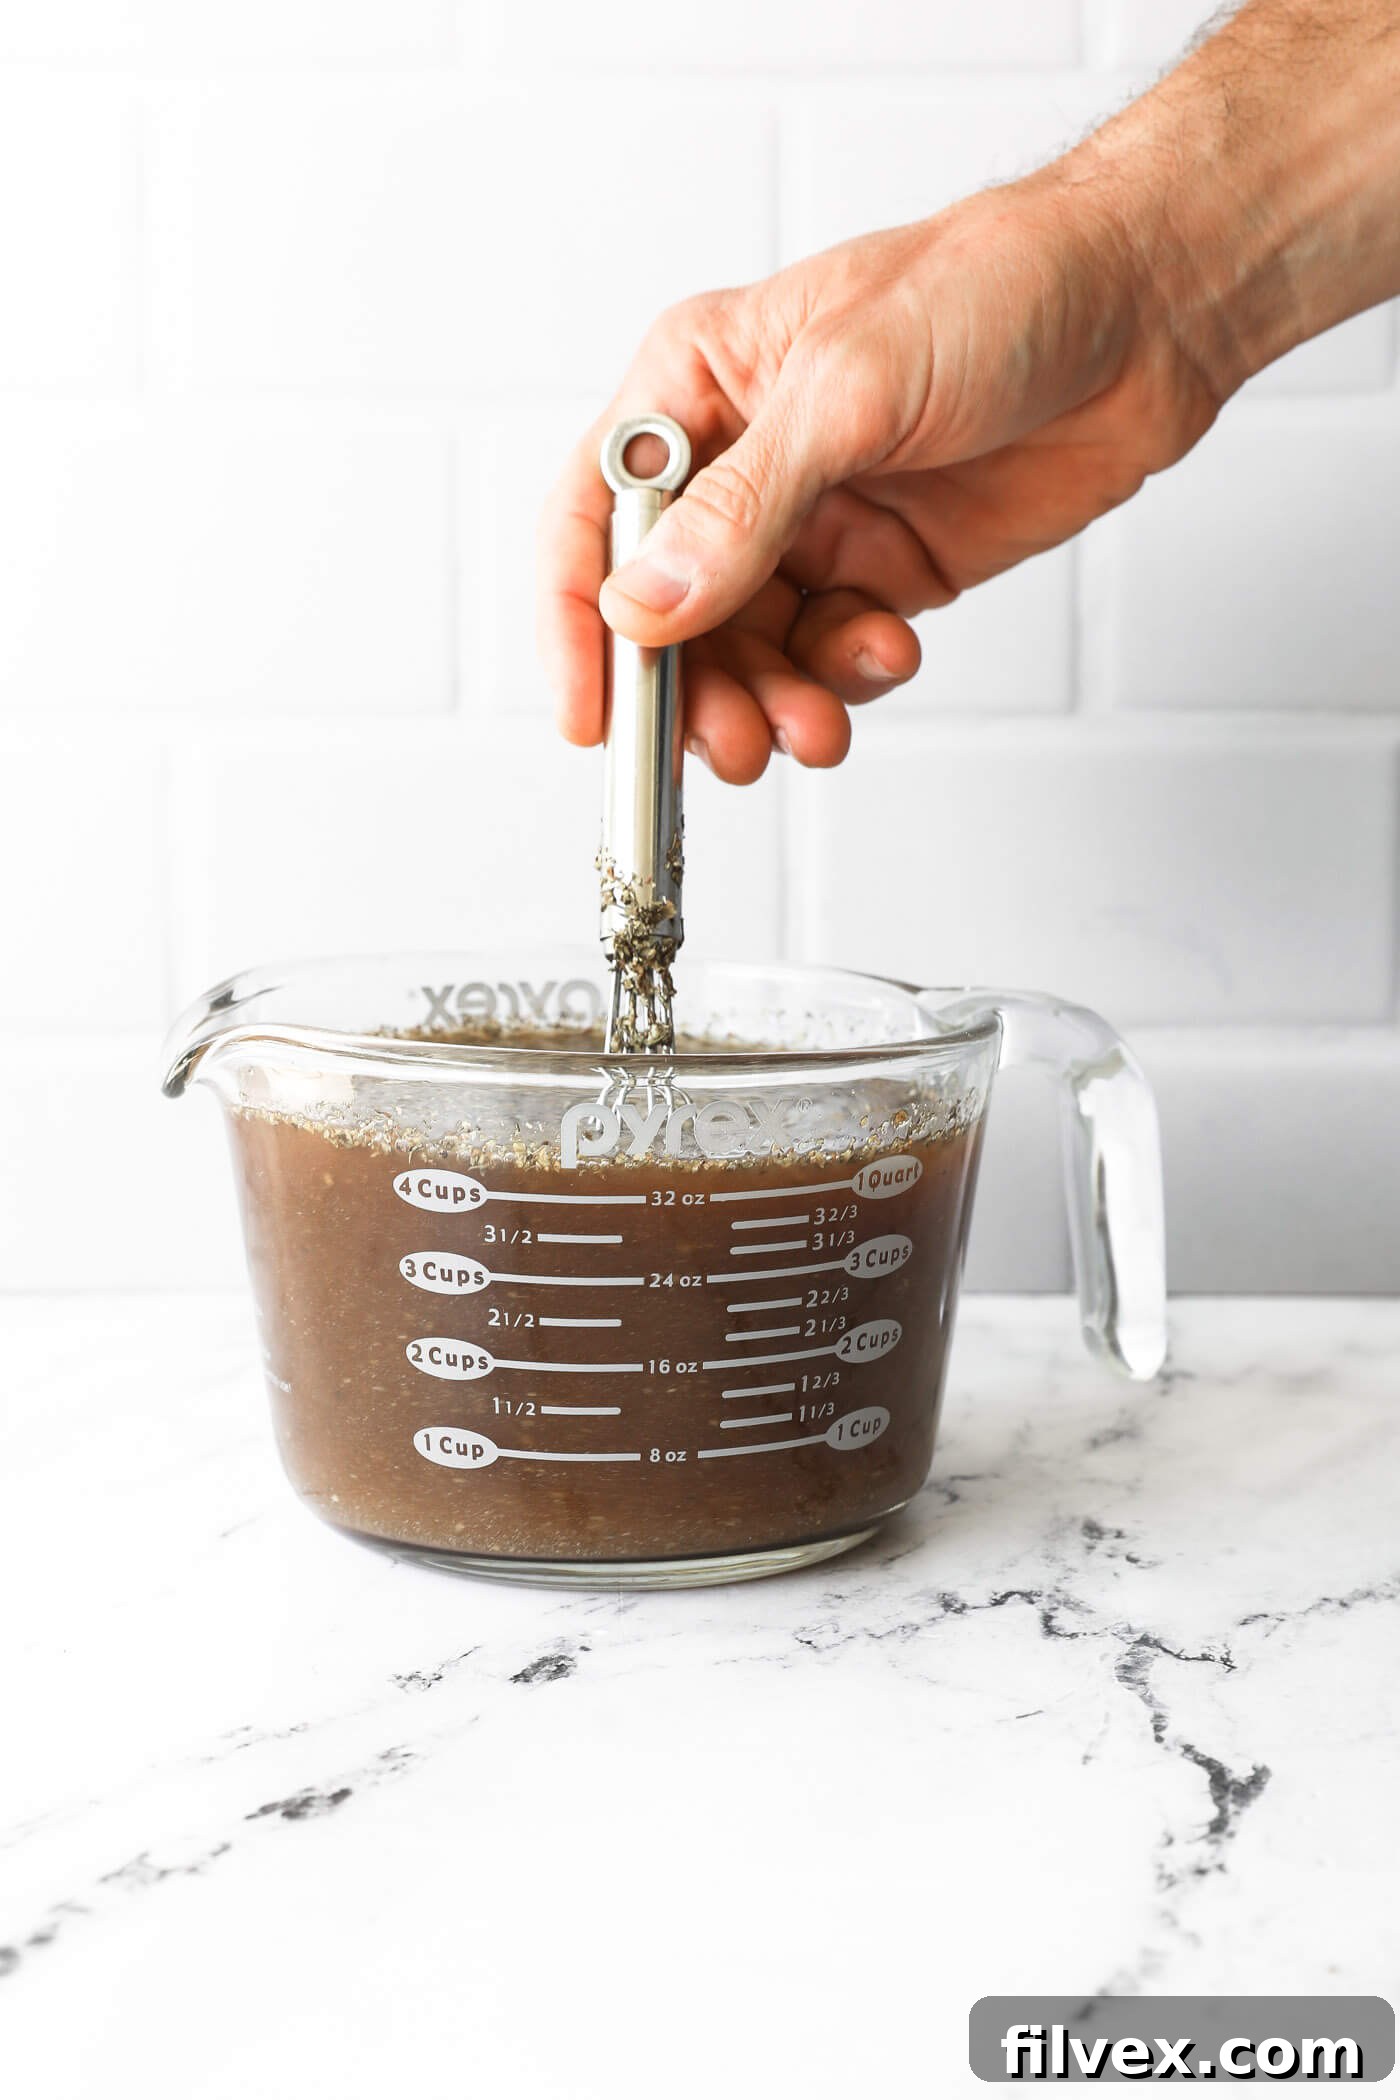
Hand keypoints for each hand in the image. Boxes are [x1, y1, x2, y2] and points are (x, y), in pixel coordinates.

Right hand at [537, 157, 1223, 783]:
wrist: (1143, 311)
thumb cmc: (998, 288)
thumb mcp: (851, 387)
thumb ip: (743, 508)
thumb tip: (645, 607)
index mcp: (697, 388)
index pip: (591, 519)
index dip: (576, 625)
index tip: (591, 719)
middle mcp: (742, 462)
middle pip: (670, 614)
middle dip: (697, 692)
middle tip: (735, 747)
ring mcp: (812, 523)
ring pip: (752, 651)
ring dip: (775, 701)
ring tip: (814, 728)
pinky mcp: (881, 570)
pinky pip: (832, 655)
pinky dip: (849, 676)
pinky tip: (888, 653)